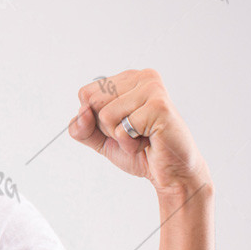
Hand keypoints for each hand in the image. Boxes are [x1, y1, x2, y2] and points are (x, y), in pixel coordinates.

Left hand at [68, 69, 210, 197]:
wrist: (170, 172)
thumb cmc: (139, 151)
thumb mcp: (99, 138)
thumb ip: (80, 127)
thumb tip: (82, 112)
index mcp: (127, 78)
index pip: (85, 93)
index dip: (95, 118)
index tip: (121, 125)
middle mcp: (142, 77)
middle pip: (92, 101)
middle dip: (106, 127)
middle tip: (133, 132)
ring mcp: (152, 89)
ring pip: (105, 115)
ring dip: (119, 136)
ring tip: (141, 136)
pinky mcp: (159, 106)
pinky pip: (121, 129)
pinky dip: (130, 144)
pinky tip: (149, 141)